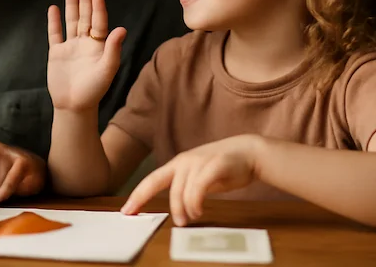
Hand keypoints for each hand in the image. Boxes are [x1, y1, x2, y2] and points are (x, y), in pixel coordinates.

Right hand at [47, 0, 125, 111]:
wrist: (74, 106)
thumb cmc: (94, 90)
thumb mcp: (107, 70)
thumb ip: (113, 49)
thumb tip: (122, 28)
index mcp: (99, 45)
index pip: (99, 22)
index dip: (98, 8)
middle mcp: (85, 43)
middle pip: (85, 16)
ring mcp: (70, 46)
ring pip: (71, 21)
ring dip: (71, 4)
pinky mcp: (56, 53)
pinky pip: (55, 34)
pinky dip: (54, 22)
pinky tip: (54, 8)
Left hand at [121, 135, 264, 225]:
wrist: (248, 152)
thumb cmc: (223, 168)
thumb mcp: (198, 177)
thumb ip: (186, 187)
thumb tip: (177, 208)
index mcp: (177, 164)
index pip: (151, 180)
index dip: (138, 195)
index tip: (126, 211)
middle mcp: (184, 161)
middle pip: (164, 185)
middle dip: (168, 207)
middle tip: (178, 223)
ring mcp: (199, 161)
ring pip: (182, 189)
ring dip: (185, 208)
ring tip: (192, 218)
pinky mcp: (215, 165)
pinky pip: (199, 186)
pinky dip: (195, 201)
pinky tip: (198, 210)